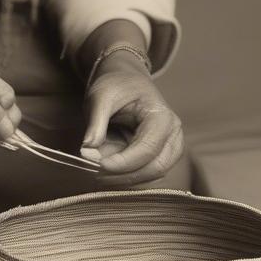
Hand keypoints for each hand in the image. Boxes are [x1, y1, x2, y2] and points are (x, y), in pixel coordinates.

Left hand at [81, 54, 183, 185]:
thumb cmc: (116, 86)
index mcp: (162, 116)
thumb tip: (87, 151)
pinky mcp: (162, 157)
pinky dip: (127, 177)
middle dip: (123, 175)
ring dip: (124, 179)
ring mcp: (171, 148)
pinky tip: (107, 172)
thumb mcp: (100, 97)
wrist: (127, 82)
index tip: (97, 165)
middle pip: (155, 168)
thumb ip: (95, 124)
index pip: (147, 148)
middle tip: (94, 172)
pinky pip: (148, 175)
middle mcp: (173, 135)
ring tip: (97, 171)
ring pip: (152, 176)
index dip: (123, 162)